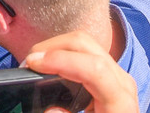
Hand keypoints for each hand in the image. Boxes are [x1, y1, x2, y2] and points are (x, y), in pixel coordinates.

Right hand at [22, 31, 137, 112]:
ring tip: (36, 63)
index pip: (94, 68)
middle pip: (85, 45)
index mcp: (120, 102)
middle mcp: (120, 81)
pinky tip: (50, 66)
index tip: (33, 64)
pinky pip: (84, 51)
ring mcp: (115, 73)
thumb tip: (50, 110)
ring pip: (83, 43)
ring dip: (55, 47)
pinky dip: (62, 52)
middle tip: (29, 63)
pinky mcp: (108, 72)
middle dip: (51, 47)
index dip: (61, 60)